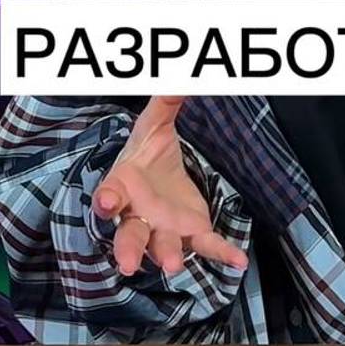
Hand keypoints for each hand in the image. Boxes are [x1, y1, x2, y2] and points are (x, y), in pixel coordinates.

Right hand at [92, 95, 248, 277]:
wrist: (160, 176)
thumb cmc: (148, 154)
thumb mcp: (155, 125)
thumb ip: (165, 104)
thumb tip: (178, 80)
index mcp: (123, 186)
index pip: (109, 195)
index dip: (106, 200)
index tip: (108, 203)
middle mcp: (138, 214)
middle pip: (129, 234)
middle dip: (128, 248)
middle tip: (128, 264)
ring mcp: (163, 228)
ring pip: (161, 246)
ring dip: (168, 255)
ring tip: (174, 265)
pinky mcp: (190, 233)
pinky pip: (205, 246)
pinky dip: (222, 254)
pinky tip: (238, 261)